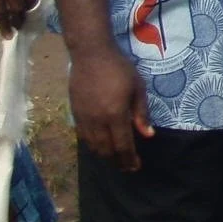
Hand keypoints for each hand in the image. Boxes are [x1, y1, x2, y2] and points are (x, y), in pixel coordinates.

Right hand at [71, 44, 152, 170]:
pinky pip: (83, 137)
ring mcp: (84, 118)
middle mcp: (98, 120)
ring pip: (93, 146)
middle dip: (118, 161)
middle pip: (107, 150)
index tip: (136, 167)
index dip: (129, 159)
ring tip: (115, 159)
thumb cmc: (119, 69)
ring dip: (105, 156)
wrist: (91, 54)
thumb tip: (148, 135)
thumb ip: (142, 114)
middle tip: (127, 166)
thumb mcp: (138, 88)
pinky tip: (100, 146)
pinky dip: (92, 146)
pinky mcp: (75, 113)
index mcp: (116, 115)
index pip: (123, 145)